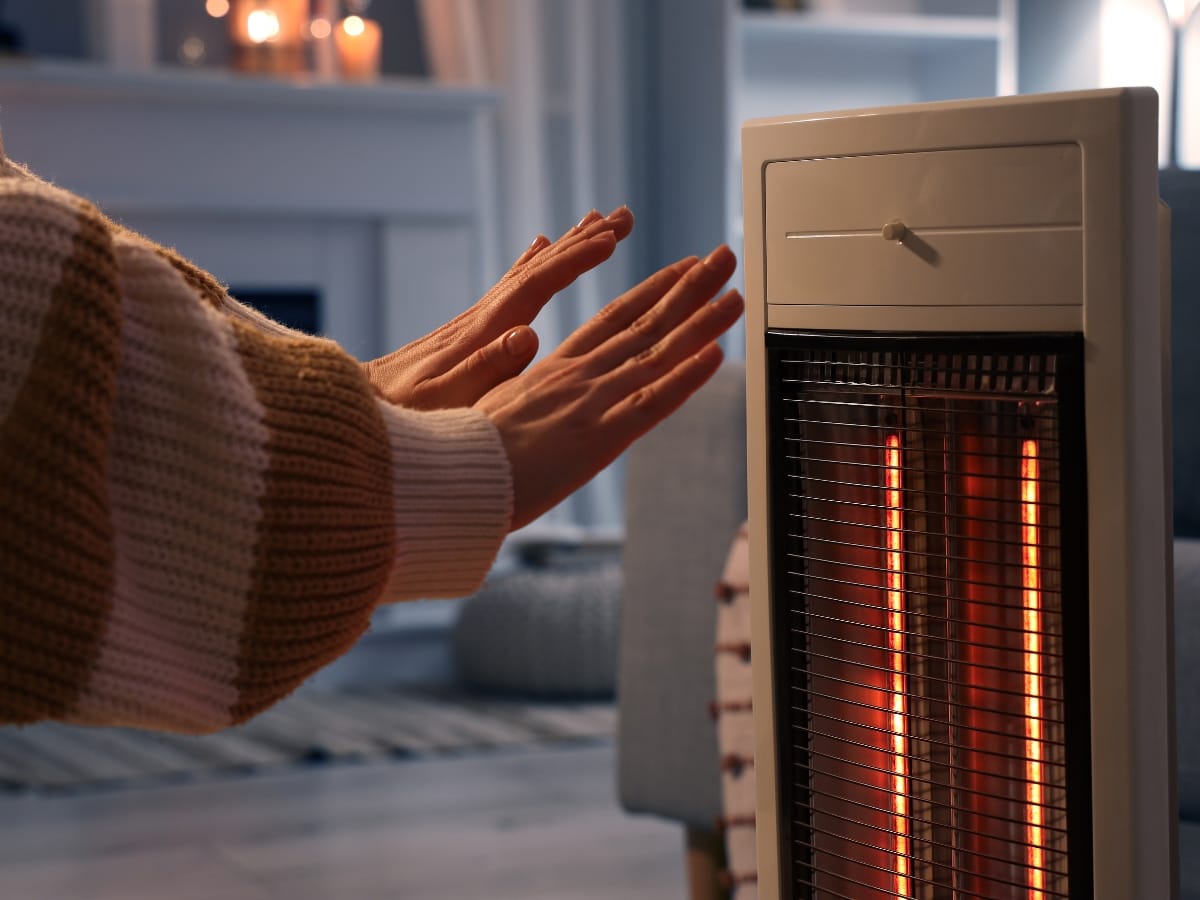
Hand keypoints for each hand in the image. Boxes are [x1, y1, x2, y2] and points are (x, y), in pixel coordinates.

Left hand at [365, 207, 634, 409]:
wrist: (359, 414)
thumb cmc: (404, 421)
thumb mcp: (445, 404)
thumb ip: (486, 370)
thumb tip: (529, 334)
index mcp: (482, 336)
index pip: (535, 288)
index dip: (574, 262)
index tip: (610, 239)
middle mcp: (480, 319)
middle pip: (537, 269)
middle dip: (581, 242)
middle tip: (622, 216)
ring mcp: (475, 322)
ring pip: (528, 272)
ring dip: (565, 246)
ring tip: (597, 220)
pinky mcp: (470, 332)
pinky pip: (513, 286)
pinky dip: (534, 262)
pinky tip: (540, 247)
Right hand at [476, 244, 743, 530]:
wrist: (452, 479)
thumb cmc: (468, 452)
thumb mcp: (494, 405)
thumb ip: (521, 380)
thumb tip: (525, 355)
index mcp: (555, 369)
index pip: (613, 319)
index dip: (652, 291)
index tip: (681, 269)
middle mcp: (579, 375)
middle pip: (645, 323)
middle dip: (690, 288)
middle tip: (724, 258)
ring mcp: (592, 402)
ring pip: (658, 354)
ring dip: (703, 321)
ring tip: (736, 294)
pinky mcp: (600, 437)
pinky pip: (653, 402)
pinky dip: (687, 377)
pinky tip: (718, 353)